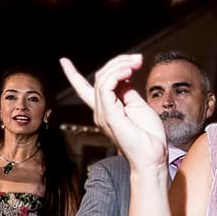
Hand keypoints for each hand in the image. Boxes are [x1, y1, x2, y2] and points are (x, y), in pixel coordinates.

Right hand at [60, 55, 168, 172]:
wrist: (153, 156)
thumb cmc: (149, 136)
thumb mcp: (138, 106)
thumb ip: (127, 92)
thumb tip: (122, 76)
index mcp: (106, 110)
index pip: (84, 89)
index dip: (73, 75)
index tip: (64, 61)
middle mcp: (100, 112)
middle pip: (100, 77)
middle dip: (118, 62)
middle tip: (137, 59)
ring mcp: (102, 114)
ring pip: (102, 79)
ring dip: (120, 65)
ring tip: (136, 63)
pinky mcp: (109, 115)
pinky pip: (105, 87)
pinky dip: (116, 75)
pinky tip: (128, 72)